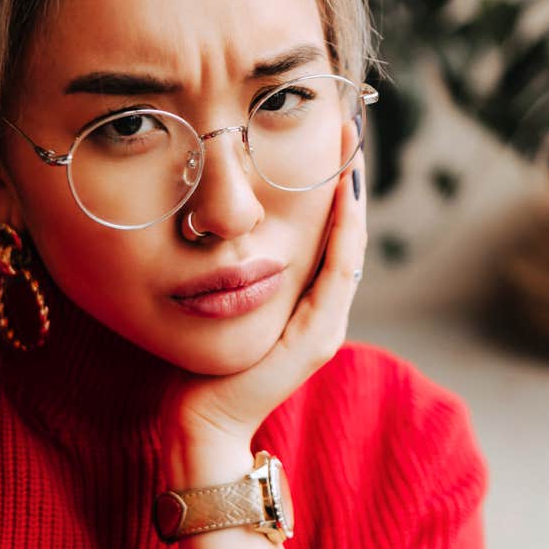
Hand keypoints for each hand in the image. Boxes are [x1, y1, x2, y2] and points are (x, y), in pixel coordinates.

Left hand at [160, 153, 367, 483]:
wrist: (200, 422)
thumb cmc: (196, 364)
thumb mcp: (215, 299)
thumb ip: (224, 267)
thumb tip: (205, 218)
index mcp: (301, 299)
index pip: (324, 230)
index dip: (328, 185)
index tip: (324, 137)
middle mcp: (320, 308)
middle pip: (343, 229)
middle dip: (347, 177)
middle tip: (347, 126)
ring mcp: (325, 323)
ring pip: (348, 245)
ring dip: (352, 196)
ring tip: (351, 150)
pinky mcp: (318, 338)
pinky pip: (338, 274)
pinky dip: (344, 233)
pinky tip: (343, 196)